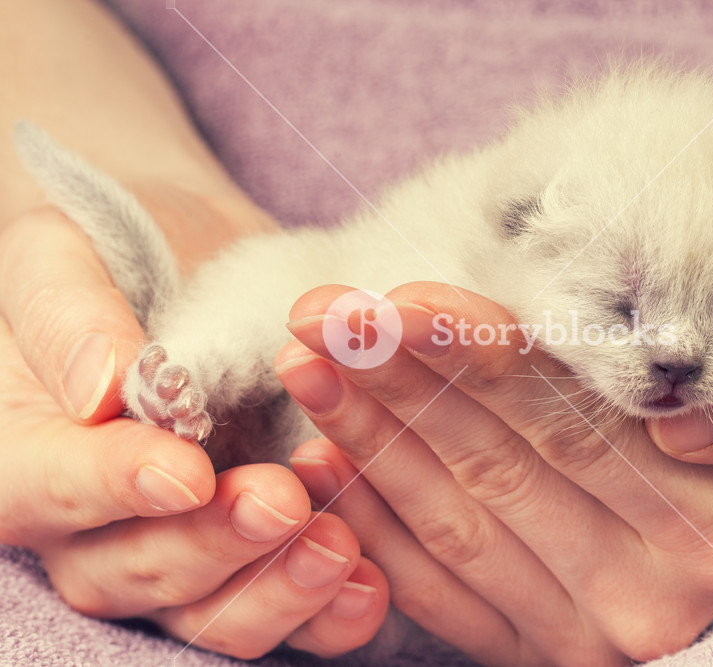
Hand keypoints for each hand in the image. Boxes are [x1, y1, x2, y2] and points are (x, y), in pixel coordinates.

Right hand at [0, 204, 387, 658]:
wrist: (198, 260)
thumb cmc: (118, 248)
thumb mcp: (68, 248)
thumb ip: (67, 311)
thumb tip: (97, 391)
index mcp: (29, 448)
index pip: (45, 490)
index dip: (111, 489)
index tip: (185, 472)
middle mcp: (92, 521)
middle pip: (130, 571)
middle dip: (212, 544)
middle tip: (283, 501)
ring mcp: (175, 548)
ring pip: (207, 612)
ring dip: (274, 591)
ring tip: (338, 546)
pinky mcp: (251, 557)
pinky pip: (279, 610)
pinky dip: (326, 611)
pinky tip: (369, 584)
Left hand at [279, 281, 712, 664]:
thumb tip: (684, 423)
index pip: (571, 424)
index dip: (476, 357)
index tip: (394, 296)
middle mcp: (654, 597)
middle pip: (497, 468)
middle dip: (398, 384)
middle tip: (321, 312)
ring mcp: (587, 631)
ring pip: (453, 520)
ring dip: (369, 437)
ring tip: (309, 357)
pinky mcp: (536, 644)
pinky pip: (435, 585)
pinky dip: (374, 516)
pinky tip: (327, 452)